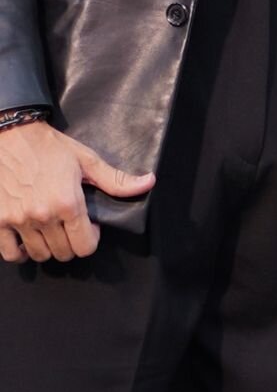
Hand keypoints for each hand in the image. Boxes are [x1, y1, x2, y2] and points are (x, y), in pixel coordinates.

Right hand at [0, 120, 153, 262]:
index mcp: (68, 203)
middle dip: (72, 244)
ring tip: (52, 231)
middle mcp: (43, 216)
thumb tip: (149, 182)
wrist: (12, 136)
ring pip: (39, 255)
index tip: (89, 226)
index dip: (91, 239)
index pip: (85, 246)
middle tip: (71, 227)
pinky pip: (10, 254)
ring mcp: (19, 220)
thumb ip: (116, 179)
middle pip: (64, 253)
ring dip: (48, 248)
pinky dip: (21, 252)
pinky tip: (28, 240)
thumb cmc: (51, 147)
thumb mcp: (87, 160)